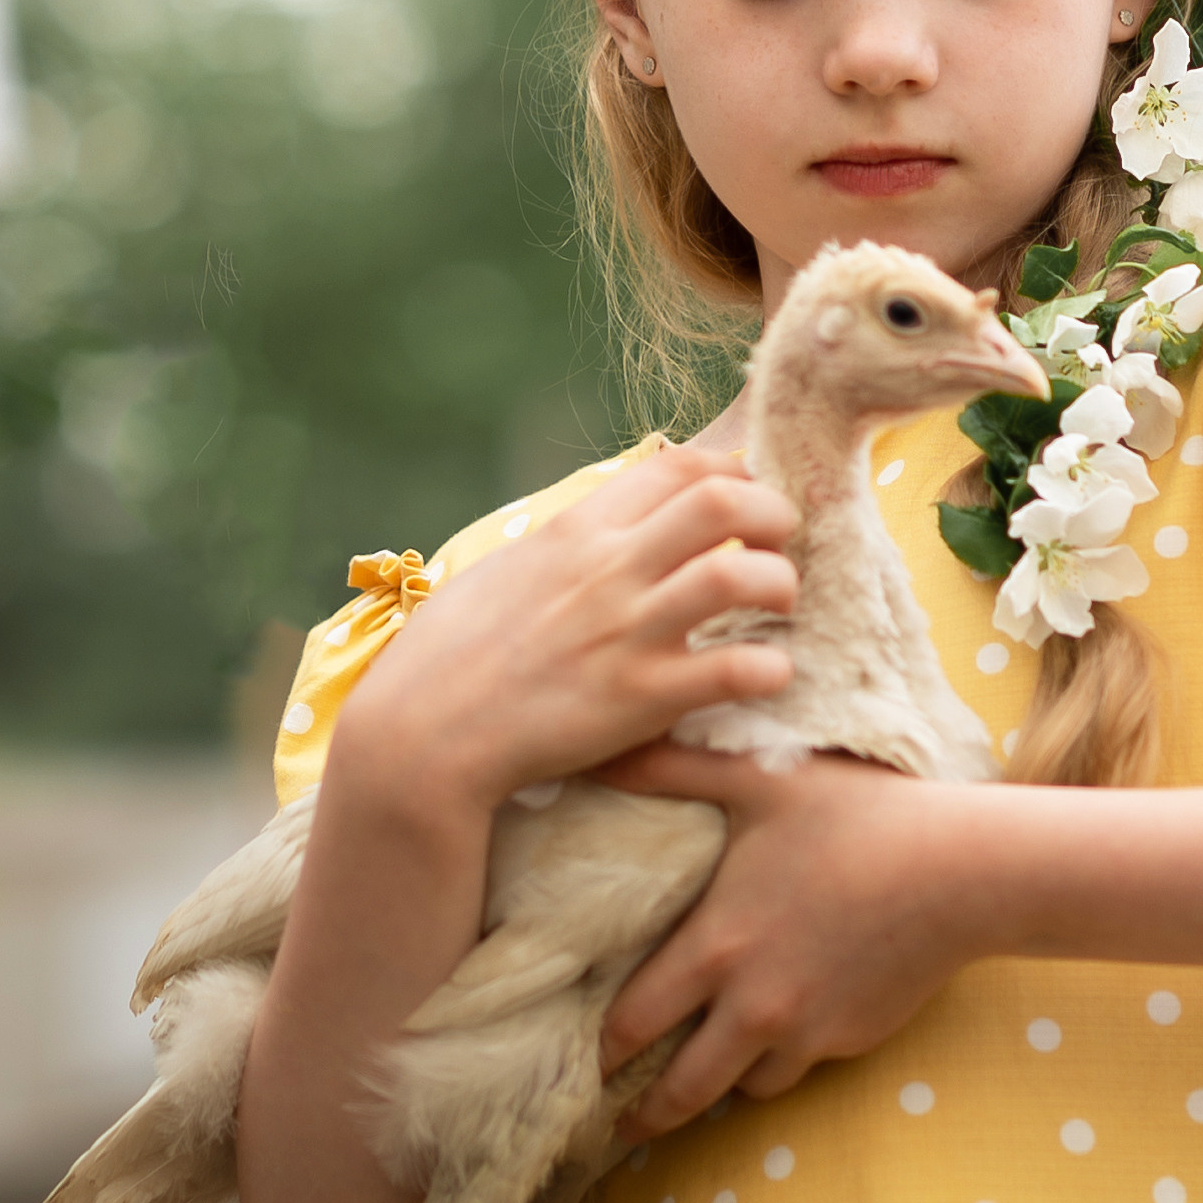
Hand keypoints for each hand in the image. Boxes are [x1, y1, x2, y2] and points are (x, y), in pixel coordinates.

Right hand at [331, 450, 800, 817]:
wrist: (421, 736)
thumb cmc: (449, 655)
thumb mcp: (505, 569)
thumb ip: (563, 544)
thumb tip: (596, 526)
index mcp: (577, 531)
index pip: (677, 466)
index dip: (730, 473)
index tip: (745, 496)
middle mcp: (608, 570)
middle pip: (722, 502)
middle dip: (772, 512)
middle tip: (780, 542)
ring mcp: (627, 633)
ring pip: (739, 576)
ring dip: (780, 584)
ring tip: (781, 606)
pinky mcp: (639, 701)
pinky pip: (734, 670)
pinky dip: (769, 668)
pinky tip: (770, 675)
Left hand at [597, 746, 987, 1133]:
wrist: (960, 870)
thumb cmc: (856, 815)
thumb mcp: (759, 778)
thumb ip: (672, 768)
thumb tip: (602, 748)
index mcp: (717, 947)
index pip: (632, 1023)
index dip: (601, 1048)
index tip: (580, 1062)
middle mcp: (752, 1007)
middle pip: (677, 1090)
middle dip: (640, 1111)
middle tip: (613, 1120)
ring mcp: (804, 1033)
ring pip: (739, 1089)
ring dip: (714, 1085)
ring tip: (693, 1081)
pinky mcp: (849, 1043)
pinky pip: (796, 1069)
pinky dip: (775, 1062)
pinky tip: (772, 1037)